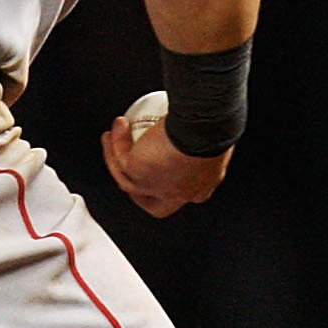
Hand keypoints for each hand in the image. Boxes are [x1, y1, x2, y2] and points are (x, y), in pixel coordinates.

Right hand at [102, 99, 229, 218]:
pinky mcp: (138, 176)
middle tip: (128, 159)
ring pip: (128, 182)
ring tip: (113, 138)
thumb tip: (194, 128)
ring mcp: (157, 188)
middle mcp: (178, 194)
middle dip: (137, 186)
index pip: (180, 194)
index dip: (167, 184)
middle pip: (151, 200)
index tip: (160, 164)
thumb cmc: (214, 128)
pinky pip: (120, 160)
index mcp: (200, 188)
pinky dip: (116, 143)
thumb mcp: (211, 137)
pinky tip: (118, 126)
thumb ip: (200, 142)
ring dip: (117, 160)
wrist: (204, 127)